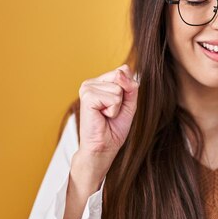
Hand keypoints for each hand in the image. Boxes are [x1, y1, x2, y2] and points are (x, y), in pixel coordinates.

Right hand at [76, 63, 139, 178]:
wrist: (103, 148)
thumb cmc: (114, 128)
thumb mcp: (129, 103)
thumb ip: (130, 86)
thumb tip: (122, 70)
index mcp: (99, 81)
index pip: (123, 71)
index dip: (128, 90)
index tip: (117, 106)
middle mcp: (91, 82)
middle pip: (121, 76)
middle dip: (123, 98)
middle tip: (111, 112)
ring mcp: (87, 88)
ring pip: (118, 88)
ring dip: (117, 106)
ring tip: (105, 115)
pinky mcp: (87, 96)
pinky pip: (113, 98)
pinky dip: (112, 111)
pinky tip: (101, 116)